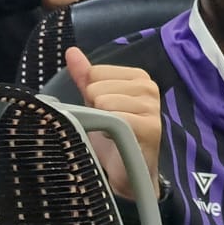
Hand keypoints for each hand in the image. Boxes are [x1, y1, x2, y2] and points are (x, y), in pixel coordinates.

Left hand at [62, 48, 162, 194]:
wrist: (127, 173)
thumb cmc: (112, 136)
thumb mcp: (95, 102)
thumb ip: (85, 76)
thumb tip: (71, 51)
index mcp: (137, 76)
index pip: (94, 72)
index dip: (91, 95)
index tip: (104, 111)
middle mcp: (148, 86)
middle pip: (97, 87)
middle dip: (96, 109)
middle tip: (108, 126)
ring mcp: (152, 106)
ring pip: (103, 102)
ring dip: (102, 122)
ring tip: (113, 134)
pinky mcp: (150, 127)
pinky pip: (115, 119)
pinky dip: (109, 132)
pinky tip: (117, 140)